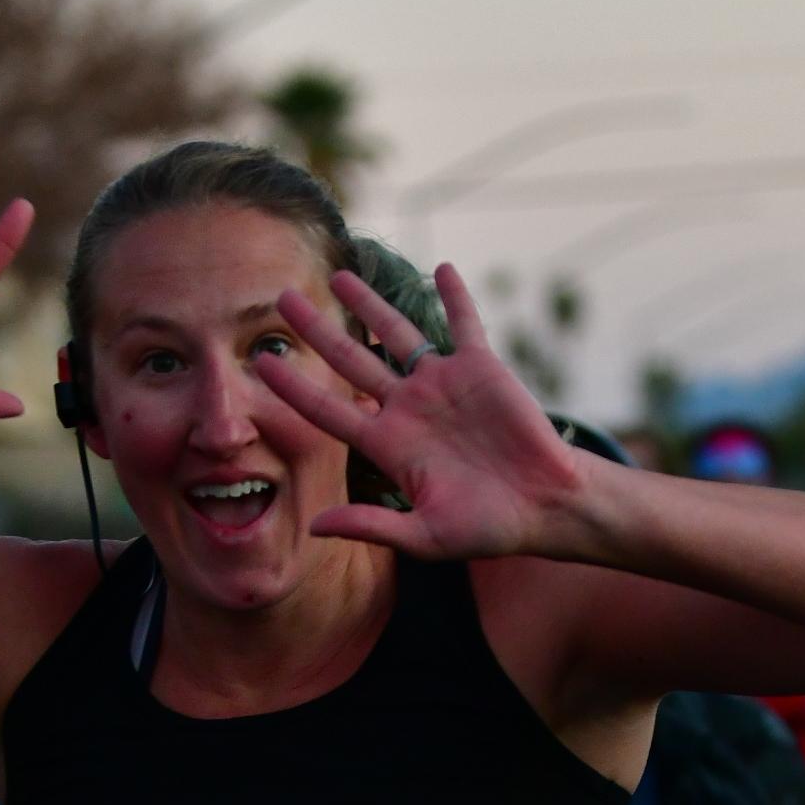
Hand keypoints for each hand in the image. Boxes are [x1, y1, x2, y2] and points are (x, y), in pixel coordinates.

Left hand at [251, 264, 586, 559]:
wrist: (544, 506)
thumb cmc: (486, 528)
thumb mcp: (424, 536)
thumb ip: (370, 525)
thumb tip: (314, 527)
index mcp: (388, 445)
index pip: (328, 410)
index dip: (294, 388)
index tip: (260, 364)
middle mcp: (407, 408)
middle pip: (350, 360)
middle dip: (317, 331)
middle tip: (282, 300)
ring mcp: (442, 384)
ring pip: (396, 334)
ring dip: (368, 304)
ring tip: (339, 276)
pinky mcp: (481, 368)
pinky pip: (464, 324)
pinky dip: (455, 296)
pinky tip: (441, 267)